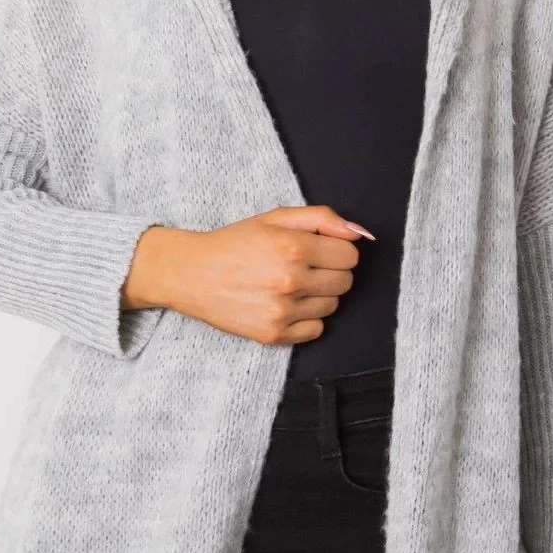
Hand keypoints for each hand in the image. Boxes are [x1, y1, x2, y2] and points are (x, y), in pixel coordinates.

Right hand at [124, 205, 374, 345]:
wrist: (192, 274)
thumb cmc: (235, 242)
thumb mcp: (275, 217)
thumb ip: (322, 218)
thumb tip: (360, 233)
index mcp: (293, 247)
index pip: (350, 255)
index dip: (337, 250)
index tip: (319, 250)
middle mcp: (291, 281)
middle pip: (345, 282)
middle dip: (331, 271)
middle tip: (304, 266)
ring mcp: (282, 311)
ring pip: (333, 306)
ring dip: (319, 294)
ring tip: (291, 284)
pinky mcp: (274, 334)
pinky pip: (316, 329)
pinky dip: (307, 318)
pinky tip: (285, 304)